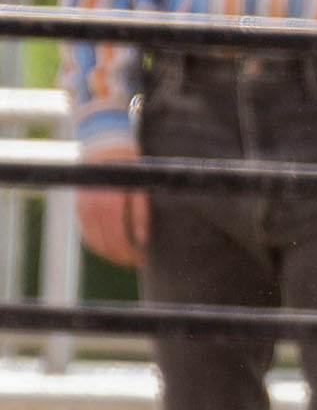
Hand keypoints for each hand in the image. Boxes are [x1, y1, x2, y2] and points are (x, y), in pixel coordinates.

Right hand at [76, 141, 149, 268]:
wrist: (104, 147)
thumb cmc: (130, 167)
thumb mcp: (141, 184)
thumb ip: (142, 211)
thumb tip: (143, 239)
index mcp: (111, 199)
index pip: (120, 234)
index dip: (131, 250)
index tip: (144, 259)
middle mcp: (94, 204)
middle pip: (108, 241)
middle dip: (123, 255)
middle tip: (138, 262)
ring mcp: (84, 208)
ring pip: (96, 242)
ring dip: (112, 255)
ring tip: (127, 260)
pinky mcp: (80, 209)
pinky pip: (87, 235)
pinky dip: (99, 247)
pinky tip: (112, 251)